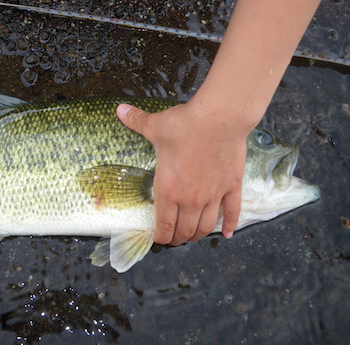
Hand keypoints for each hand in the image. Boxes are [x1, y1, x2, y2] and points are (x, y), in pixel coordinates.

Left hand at [117, 101, 246, 244]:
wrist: (217, 120)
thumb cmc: (183, 126)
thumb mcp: (154, 126)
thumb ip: (136, 121)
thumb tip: (119, 110)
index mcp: (168, 190)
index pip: (164, 225)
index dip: (161, 236)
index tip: (160, 239)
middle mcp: (190, 199)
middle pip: (185, 230)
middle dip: (178, 238)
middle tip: (175, 238)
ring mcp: (213, 195)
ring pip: (206, 226)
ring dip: (198, 235)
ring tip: (193, 236)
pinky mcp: (231, 187)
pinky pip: (231, 212)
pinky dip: (229, 225)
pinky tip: (227, 233)